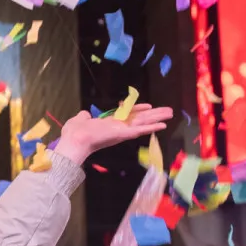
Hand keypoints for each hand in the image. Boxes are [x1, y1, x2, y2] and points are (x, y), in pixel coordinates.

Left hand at [55, 105, 173, 165]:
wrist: (74, 140)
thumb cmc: (75, 132)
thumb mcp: (80, 119)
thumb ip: (85, 116)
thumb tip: (86, 114)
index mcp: (111, 123)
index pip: (129, 115)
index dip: (139, 109)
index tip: (148, 105)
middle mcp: (119, 127)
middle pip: (140, 118)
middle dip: (154, 114)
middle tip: (169, 110)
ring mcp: (122, 131)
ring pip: (144, 122)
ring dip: (157, 118)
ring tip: (171, 113)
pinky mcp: (123, 134)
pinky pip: (140, 130)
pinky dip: (151, 127)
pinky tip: (163, 125)